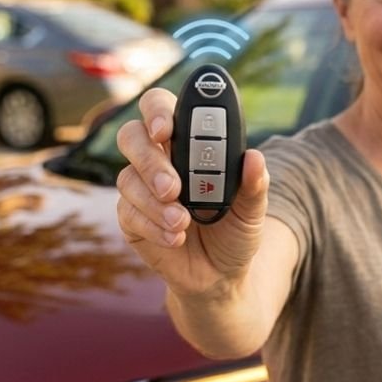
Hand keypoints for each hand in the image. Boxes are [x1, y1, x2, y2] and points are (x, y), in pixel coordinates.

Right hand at [115, 88, 268, 297]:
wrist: (220, 275)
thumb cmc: (235, 230)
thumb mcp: (252, 210)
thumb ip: (254, 184)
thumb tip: (254, 158)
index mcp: (187, 143)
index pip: (161, 107)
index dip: (157, 110)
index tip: (165, 129)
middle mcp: (158, 159)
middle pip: (131, 135)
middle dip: (148, 158)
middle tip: (172, 186)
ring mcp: (140, 188)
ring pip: (127, 177)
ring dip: (154, 202)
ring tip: (183, 222)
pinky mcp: (131, 218)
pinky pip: (128, 213)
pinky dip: (153, 225)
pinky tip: (175, 237)